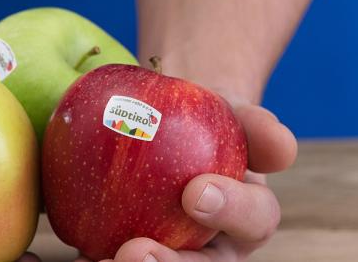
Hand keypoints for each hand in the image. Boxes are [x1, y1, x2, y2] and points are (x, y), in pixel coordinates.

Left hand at [75, 98, 295, 261]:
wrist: (173, 125)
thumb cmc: (209, 119)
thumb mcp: (234, 111)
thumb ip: (258, 126)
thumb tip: (282, 148)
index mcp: (249, 215)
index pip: (254, 219)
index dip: (231, 210)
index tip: (194, 192)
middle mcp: (216, 246)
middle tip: (135, 253)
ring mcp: (176, 253)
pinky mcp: (135, 251)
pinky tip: (75, 257)